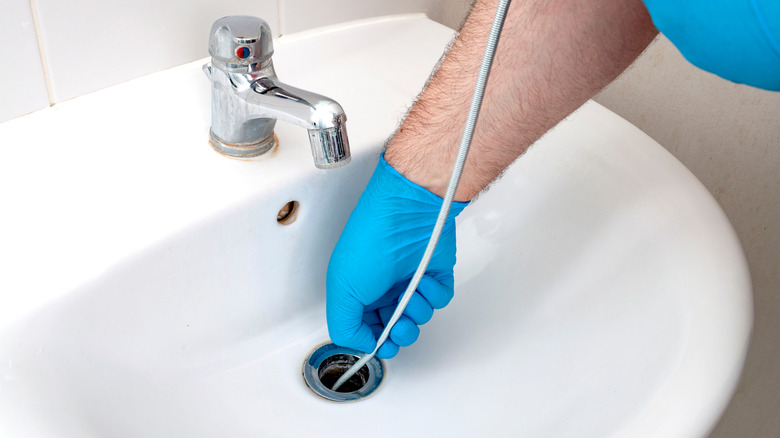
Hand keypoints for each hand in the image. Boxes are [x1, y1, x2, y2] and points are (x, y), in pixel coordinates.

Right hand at [326, 153, 467, 357]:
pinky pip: (440, 300)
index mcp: (358, 292)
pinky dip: (434, 296)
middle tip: (398, 326)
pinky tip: (424, 281)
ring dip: (416, 312)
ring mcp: (410, 281)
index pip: (366, 330)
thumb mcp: (342, 290)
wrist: (406, 213)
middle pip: (396, 330)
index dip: (374, 341)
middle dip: (398, 334)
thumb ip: (345, 327)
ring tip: (410, 295)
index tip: (379, 344)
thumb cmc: (371, 241)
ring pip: (419, 317)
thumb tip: (362, 345)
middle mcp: (384, 288)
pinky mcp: (435, 274)